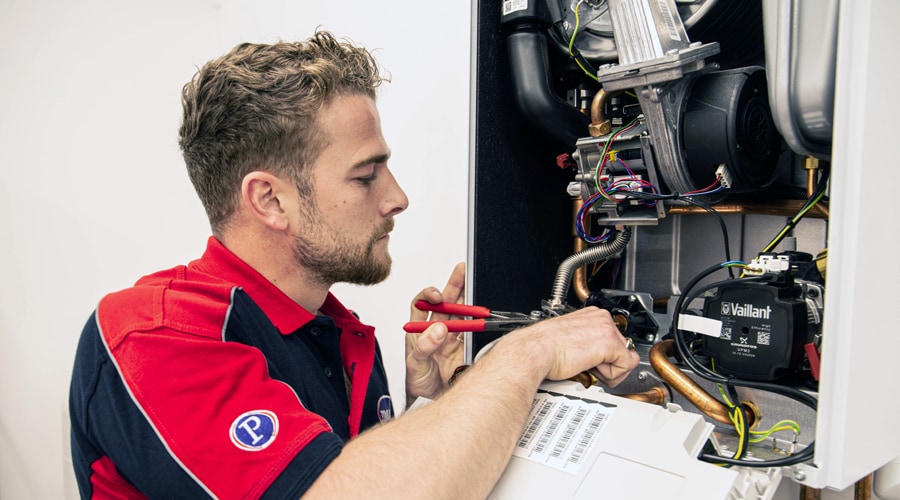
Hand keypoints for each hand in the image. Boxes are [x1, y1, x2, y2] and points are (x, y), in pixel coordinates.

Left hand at [405, 262, 466, 404]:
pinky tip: (483, 314)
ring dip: (468, 298)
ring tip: (475, 283)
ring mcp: (452, 337)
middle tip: (463, 270)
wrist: (430, 400)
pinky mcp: (465, 346)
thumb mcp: (415, 365)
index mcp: (420, 329)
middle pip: (446, 301)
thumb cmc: (417, 381)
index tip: (436, 294)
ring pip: (462, 312)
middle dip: (455, 284)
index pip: (422, 304)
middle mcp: (437, 329)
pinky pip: (473, 330)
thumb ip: (424, 346)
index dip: (428, 295)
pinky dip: (479, 322)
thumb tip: (437, 329)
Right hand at [501, 306, 639, 387]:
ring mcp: (606, 328)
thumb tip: (597, 357)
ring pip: (625, 360)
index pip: (616, 340)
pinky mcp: (609, 342)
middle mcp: (602, 317)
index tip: (587, 360)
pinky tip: (589, 368)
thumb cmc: (543, 348)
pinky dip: (610, 375)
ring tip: (584, 366)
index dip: (603, 357)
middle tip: (584, 365)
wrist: (534, 351)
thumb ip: (587, 342)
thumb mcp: (570, 339)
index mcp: (592, 314)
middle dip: (608, 364)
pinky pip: (625, 367)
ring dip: (607, 370)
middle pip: (624, 350)